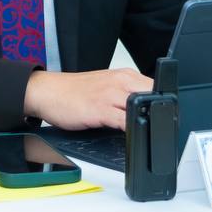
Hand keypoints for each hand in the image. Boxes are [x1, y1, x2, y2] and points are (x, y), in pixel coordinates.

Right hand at [23, 68, 153, 130]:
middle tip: (162, 129)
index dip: (165, 105)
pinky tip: (134, 136)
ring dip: (150, 122)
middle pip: (155, 98)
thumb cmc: (72, 91)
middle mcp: (120, 82)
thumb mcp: (105, 87)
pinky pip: (125, 122)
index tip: (167, 118)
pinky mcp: (100, 110)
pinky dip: (133, 130)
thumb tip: (147, 112)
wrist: (45, 91)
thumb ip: (126, 95)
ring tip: (152, 134)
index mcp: (124, 75)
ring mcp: (110, 96)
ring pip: (143, 108)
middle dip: (161, 114)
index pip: (158, 88)